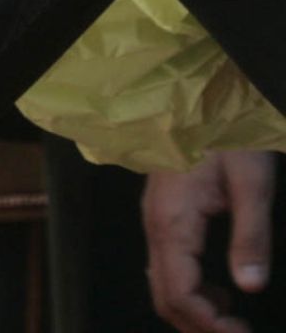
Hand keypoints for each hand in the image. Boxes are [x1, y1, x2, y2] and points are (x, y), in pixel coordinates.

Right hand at [143, 150, 275, 331]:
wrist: (199, 97)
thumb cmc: (226, 133)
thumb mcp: (252, 181)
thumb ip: (251, 235)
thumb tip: (250, 287)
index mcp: (173, 219)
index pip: (180, 291)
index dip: (209, 324)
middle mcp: (155, 222)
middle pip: (163, 293)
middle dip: (199, 325)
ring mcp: (155, 216)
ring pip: (161, 280)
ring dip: (193, 310)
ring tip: (233, 319)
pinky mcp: (162, 212)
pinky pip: (165, 263)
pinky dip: (188, 288)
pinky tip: (219, 290)